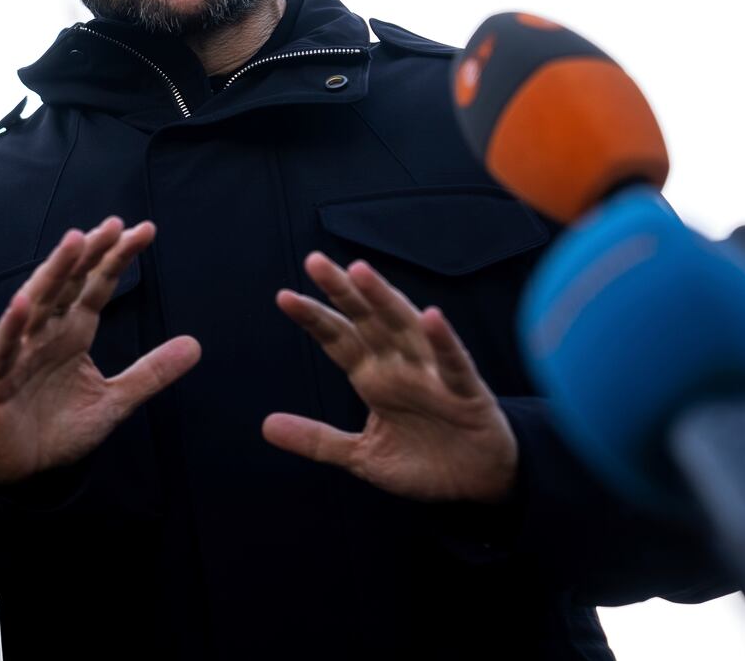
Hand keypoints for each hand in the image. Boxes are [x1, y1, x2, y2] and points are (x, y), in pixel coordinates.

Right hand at [0, 217, 200, 486]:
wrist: (18, 471)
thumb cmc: (58, 430)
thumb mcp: (114, 402)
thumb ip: (151, 373)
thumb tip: (196, 344)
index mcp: (73, 333)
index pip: (97, 286)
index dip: (118, 258)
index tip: (145, 230)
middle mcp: (46, 333)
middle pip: (68, 284)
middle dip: (90, 253)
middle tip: (115, 224)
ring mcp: (17, 351)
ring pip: (36, 303)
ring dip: (54, 271)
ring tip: (74, 241)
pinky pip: (3, 347)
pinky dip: (12, 324)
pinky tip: (24, 301)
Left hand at [262, 252, 517, 502]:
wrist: (479, 484)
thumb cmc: (424, 461)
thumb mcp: (362, 457)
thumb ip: (318, 440)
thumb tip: (265, 426)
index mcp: (374, 377)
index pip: (338, 339)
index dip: (314, 318)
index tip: (284, 296)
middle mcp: (400, 366)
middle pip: (367, 320)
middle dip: (343, 291)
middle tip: (314, 261)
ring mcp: (433, 375)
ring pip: (406, 328)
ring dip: (385, 299)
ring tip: (360, 271)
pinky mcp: (467, 392)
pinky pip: (454, 363)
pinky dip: (443, 341)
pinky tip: (431, 316)